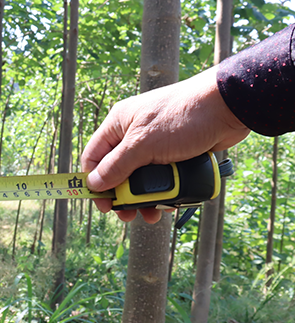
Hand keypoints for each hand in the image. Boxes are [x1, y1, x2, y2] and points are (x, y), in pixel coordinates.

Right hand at [81, 67, 249, 222]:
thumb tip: (94, 183)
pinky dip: (166, 190)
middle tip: (129, 215)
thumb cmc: (182, 117)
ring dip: (146, 197)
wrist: (228, 107)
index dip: (94, 182)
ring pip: (142, 177)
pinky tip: (171, 201)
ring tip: (153, 213)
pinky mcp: (176, 152)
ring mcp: (156, 143)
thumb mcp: (142, 144)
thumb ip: (116, 166)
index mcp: (118, 124)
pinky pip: (164, 176)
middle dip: (124, 195)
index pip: (94, 156)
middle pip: (118, 171)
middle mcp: (134, 133)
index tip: (104, 205)